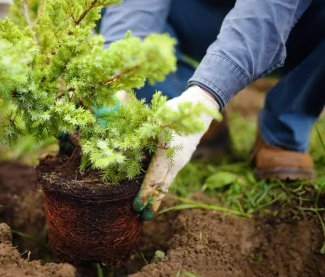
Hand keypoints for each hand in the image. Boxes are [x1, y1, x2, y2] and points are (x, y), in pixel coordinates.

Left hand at [133, 85, 219, 219]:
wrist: (201, 107)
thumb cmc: (176, 110)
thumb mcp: (158, 118)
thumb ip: (143, 132)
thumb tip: (123, 144)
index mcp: (166, 154)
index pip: (153, 179)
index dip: (144, 194)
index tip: (136, 206)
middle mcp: (175, 162)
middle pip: (162, 188)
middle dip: (151, 203)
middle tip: (141, 217)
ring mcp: (180, 162)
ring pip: (167, 183)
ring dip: (157, 196)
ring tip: (148, 209)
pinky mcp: (182, 159)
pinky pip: (171, 176)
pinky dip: (163, 186)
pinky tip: (157, 190)